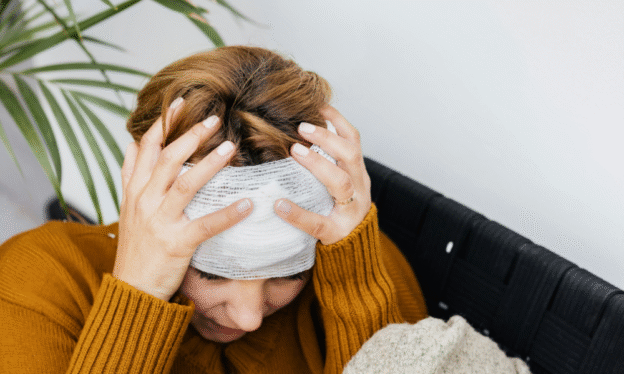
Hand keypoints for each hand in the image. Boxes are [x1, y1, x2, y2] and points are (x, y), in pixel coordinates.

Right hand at [113, 99, 252, 300]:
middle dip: (190, 136)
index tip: (180, 102)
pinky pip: (206, 225)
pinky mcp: (176, 243)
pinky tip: (248, 204)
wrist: (132, 287)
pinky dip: (228, 214)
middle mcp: (144, 201)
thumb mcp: (126, 207)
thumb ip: (130, 175)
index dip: (163, 124)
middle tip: (214, 118)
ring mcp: (159, 222)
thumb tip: (132, 143)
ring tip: (230, 147)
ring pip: (184, 184)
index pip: (146, 148)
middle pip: (167, 159)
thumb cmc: (136, 246)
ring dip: (209, 164)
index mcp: (134, 190)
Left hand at [275, 105, 371, 244]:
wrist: (354, 252)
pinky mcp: (336, 232)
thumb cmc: (337, 211)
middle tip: (301, 127)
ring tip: (295, 151)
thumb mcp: (339, 185)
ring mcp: (350, 210)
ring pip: (341, 183)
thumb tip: (294, 136)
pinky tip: (279, 205)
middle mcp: (359, 188)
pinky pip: (318, 222)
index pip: (354, 141)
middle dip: (327, 138)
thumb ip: (326, 165)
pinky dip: (298, 213)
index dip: (338, 122)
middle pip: (350, 156)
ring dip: (318, 164)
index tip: (318, 105)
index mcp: (357, 174)